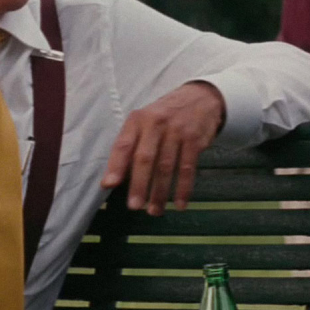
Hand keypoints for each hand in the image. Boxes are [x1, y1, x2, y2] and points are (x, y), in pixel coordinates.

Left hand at [100, 81, 225, 214]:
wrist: (200, 98)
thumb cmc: (165, 116)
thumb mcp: (145, 123)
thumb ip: (131, 146)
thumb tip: (113, 179)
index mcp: (138, 120)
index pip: (123, 144)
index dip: (116, 166)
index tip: (109, 185)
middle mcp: (156, 123)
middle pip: (145, 158)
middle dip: (139, 184)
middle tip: (134, 206)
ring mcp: (177, 131)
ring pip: (166, 167)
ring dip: (160, 192)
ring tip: (154, 211)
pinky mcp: (195, 140)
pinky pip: (188, 168)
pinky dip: (183, 188)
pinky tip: (179, 204)